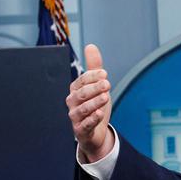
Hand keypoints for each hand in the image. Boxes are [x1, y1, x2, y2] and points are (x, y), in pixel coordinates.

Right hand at [67, 44, 113, 161]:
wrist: (95, 133)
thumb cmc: (94, 107)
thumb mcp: (97, 86)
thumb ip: (94, 68)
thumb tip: (91, 46)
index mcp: (75, 90)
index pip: (82, 80)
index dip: (93, 76)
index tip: (105, 73)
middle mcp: (73, 102)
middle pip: (82, 93)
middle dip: (94, 88)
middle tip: (107, 84)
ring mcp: (75, 117)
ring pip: (83, 109)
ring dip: (94, 102)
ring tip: (105, 97)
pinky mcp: (81, 130)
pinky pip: (85, 124)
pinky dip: (92, 119)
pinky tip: (99, 113)